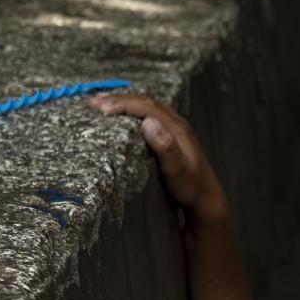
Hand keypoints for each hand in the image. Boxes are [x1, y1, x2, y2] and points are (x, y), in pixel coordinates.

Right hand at [87, 93, 227, 219]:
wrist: (207, 200)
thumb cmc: (191, 188)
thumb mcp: (177, 171)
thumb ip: (165, 147)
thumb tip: (148, 121)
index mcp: (177, 127)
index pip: (146, 107)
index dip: (122, 104)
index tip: (100, 108)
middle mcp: (176, 124)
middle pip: (145, 102)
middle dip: (118, 99)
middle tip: (92, 103)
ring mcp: (175, 129)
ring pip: (146, 107)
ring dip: (124, 102)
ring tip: (101, 104)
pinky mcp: (172, 137)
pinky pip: (149, 115)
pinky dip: (132, 111)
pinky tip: (121, 116)